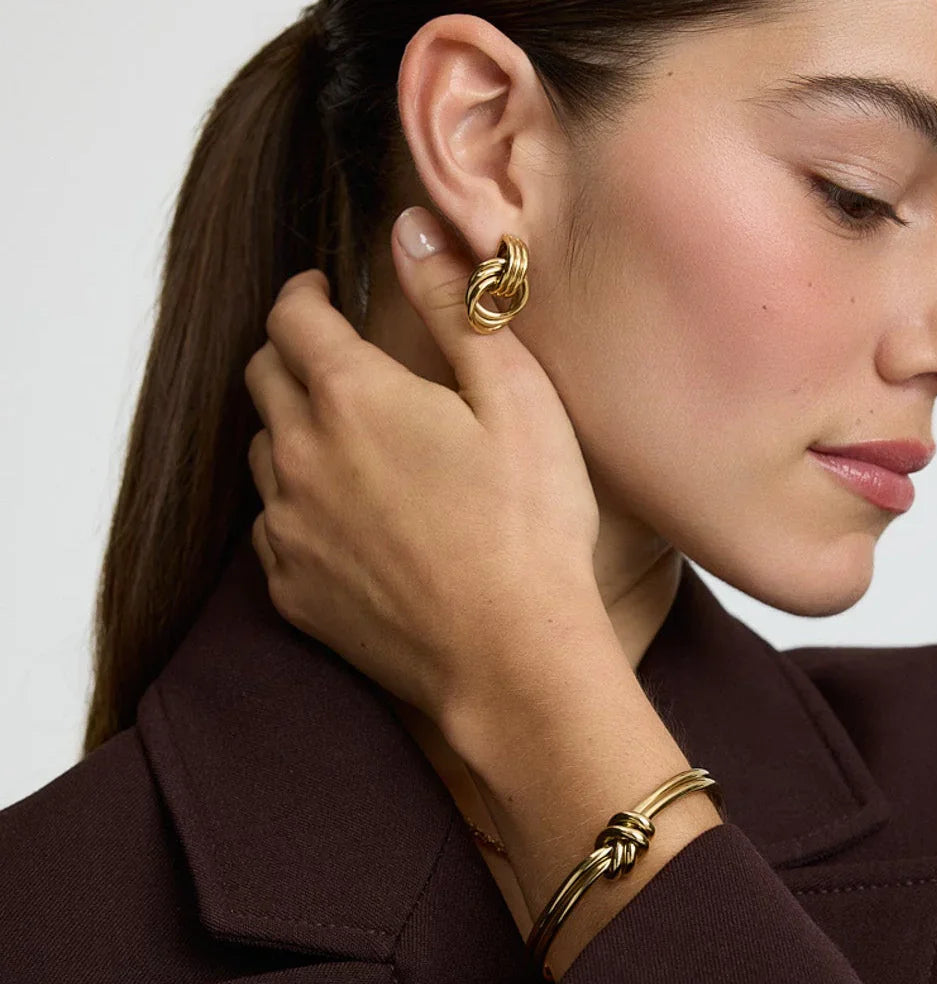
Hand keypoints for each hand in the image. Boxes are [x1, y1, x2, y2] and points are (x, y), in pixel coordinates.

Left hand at [243, 207, 603, 731]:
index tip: (323, 290)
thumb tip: (407, 225)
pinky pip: (273, 529)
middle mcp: (299, 455)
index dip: (306, 292)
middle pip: (262, 377)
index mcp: (351, 395)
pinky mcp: (294, 592)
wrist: (511, 660)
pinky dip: (297, 507)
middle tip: (332, 357)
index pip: (292, 315)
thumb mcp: (515, 397)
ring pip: (262, 455)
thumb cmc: (529, 529)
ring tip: (344, 442)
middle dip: (291, 353)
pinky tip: (345, 520)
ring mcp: (289, 529)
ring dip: (291, 431)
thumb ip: (453, 303)